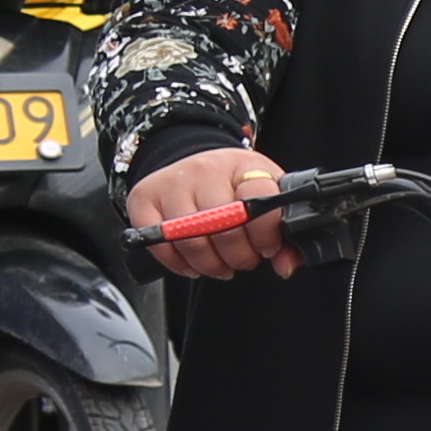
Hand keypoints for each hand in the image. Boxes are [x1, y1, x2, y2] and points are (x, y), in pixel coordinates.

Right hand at [126, 144, 297, 278]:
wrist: (199, 164)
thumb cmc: (239, 186)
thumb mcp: (270, 197)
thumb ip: (286, 236)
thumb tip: (285, 266)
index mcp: (245, 167)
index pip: (258, 198)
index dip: (265, 232)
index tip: (268, 248)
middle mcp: (205, 170)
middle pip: (223, 227)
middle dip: (239, 256)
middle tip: (244, 259)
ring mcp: (171, 182)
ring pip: (190, 239)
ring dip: (210, 264)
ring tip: (221, 264)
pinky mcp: (143, 197)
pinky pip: (158, 242)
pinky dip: (177, 262)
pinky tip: (193, 263)